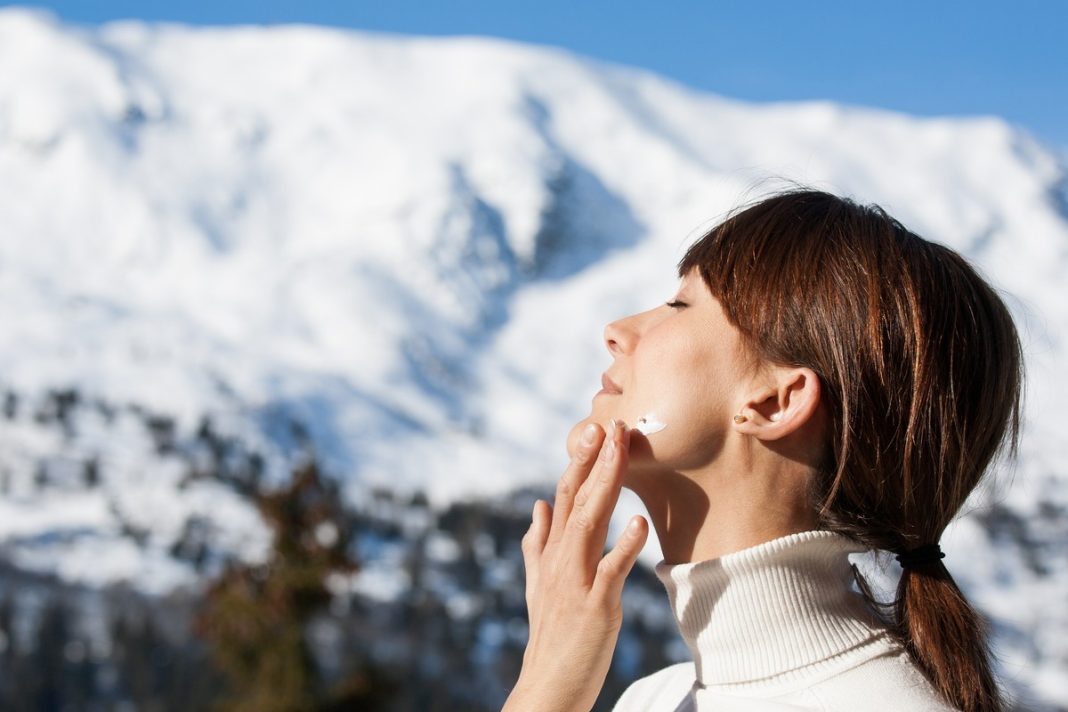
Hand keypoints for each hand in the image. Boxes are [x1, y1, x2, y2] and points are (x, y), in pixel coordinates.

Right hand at [503, 420, 648, 711]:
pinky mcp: (595, 607)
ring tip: (620, 454)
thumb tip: (537, 506)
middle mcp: (559, 560)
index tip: (595, 430)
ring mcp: (575, 582)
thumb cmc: (551, 634)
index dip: (580, 463)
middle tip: (611, 425)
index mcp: (550, 552)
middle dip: (594, 462)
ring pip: (589, 524)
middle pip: (576, 501)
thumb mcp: (538, 585)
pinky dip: (624, 546)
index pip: (564, 497)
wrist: (548, 685)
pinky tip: (639, 522)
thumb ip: (537, 544)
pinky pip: (611, 572)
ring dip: (606, 486)